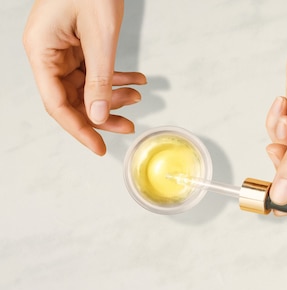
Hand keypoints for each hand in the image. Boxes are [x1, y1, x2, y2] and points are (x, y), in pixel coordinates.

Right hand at [23, 0, 145, 155]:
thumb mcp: (101, 37)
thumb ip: (100, 79)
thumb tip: (100, 116)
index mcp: (41, 51)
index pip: (56, 104)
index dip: (79, 129)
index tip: (99, 148)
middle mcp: (47, 52)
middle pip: (72, 98)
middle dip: (102, 114)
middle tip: (130, 126)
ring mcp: (61, 48)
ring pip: (86, 86)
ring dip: (113, 95)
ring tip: (139, 97)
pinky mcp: (77, 43)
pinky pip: (95, 70)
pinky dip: (116, 77)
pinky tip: (137, 80)